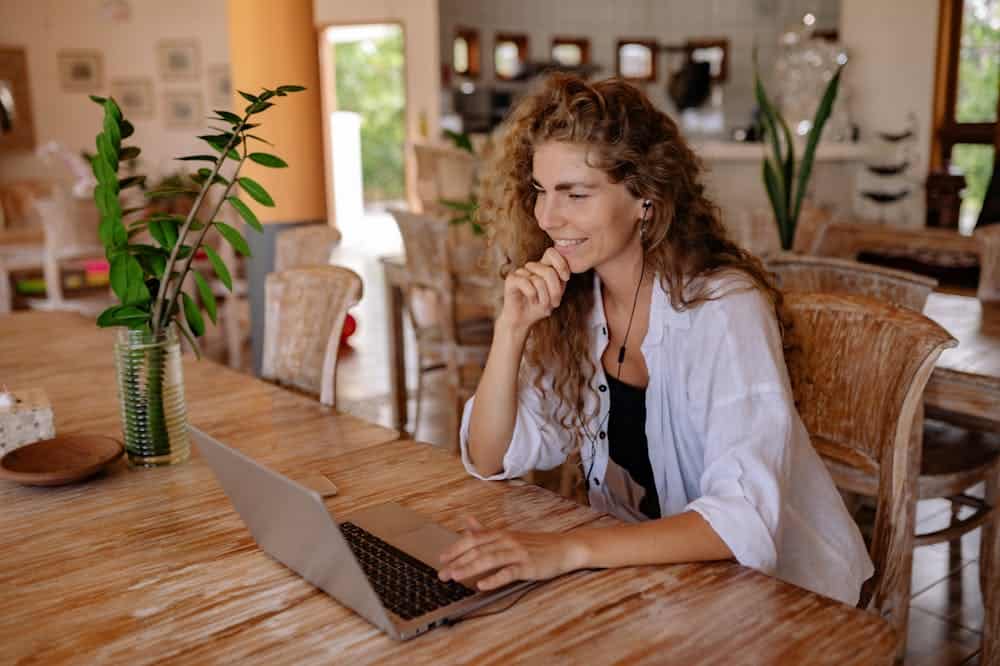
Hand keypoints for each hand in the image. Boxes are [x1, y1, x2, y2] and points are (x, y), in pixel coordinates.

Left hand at [438, 516, 584, 590]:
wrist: (564, 548)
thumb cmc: (536, 544)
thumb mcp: (509, 535)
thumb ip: (486, 531)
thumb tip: (467, 522)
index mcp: (501, 534)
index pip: (474, 540)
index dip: (456, 548)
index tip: (442, 558)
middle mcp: (507, 541)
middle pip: (478, 550)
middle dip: (458, 561)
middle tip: (442, 573)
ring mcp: (517, 553)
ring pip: (489, 559)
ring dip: (470, 568)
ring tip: (455, 576)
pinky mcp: (528, 566)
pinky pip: (508, 572)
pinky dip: (494, 578)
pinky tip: (482, 585)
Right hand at [497, 248, 570, 335]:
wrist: (523, 321)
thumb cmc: (539, 307)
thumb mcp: (555, 293)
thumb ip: (561, 280)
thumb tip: (565, 273)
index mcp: (542, 267)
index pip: (552, 253)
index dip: (561, 264)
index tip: (566, 278)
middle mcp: (531, 267)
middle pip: (548, 271)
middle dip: (555, 291)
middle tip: (555, 304)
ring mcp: (520, 272)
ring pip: (538, 280)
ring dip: (544, 297)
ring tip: (544, 306)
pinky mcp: (511, 279)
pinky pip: (526, 283)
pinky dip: (532, 295)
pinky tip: (533, 301)